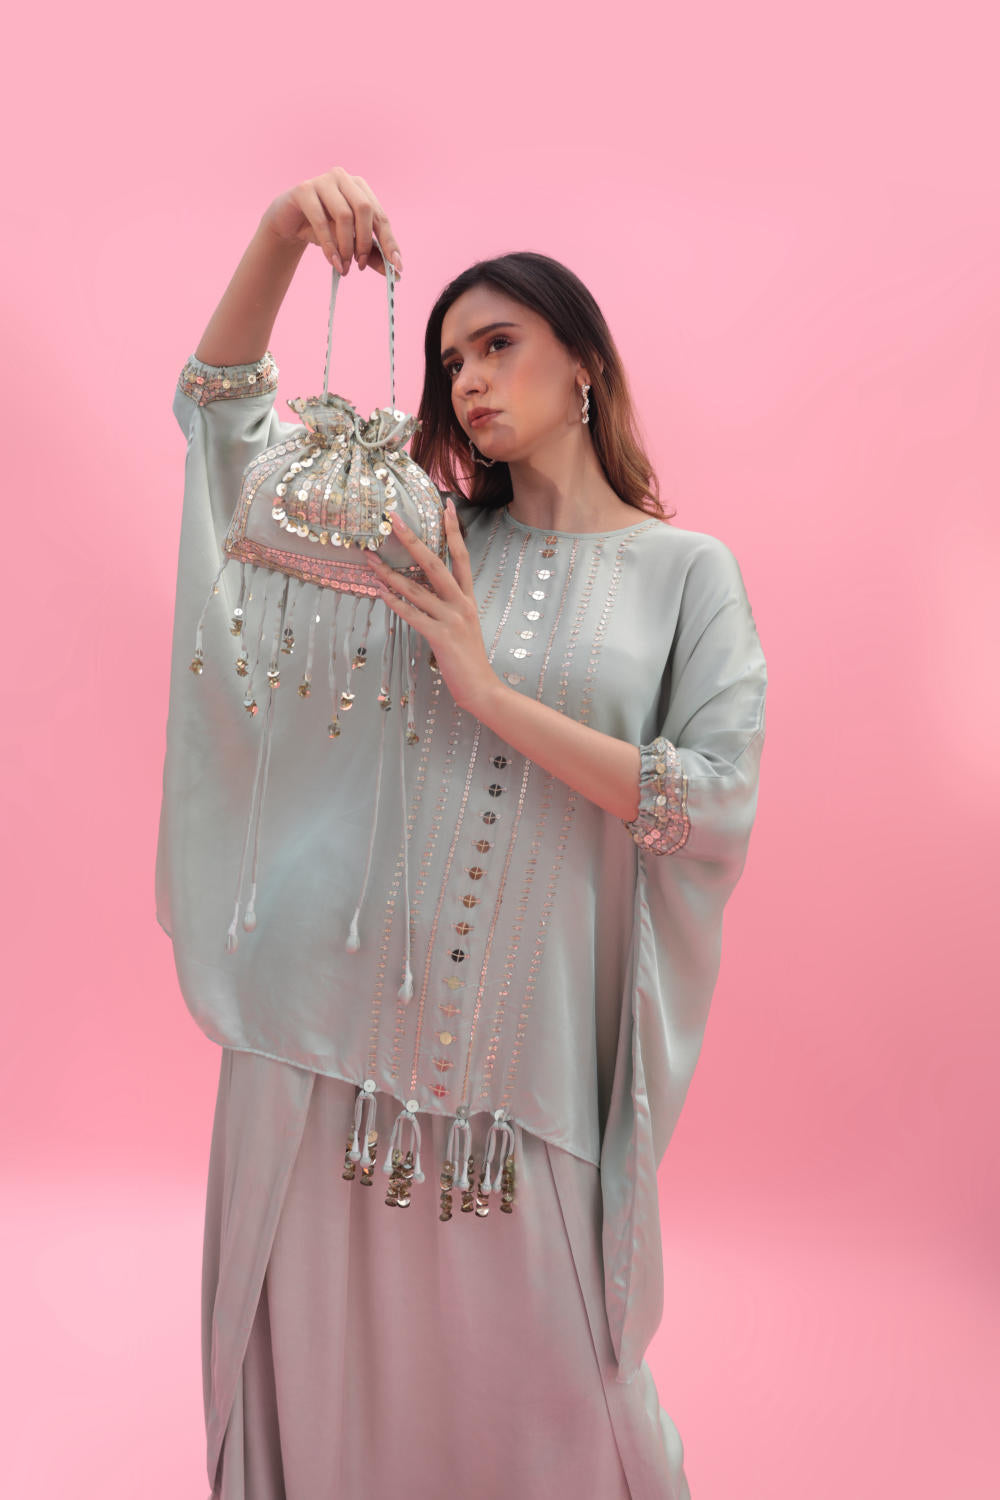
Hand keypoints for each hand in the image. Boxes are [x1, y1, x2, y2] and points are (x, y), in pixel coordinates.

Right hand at [262, 167, 403, 278]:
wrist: (289, 224)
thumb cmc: (323, 230)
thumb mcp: (349, 243)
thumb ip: (371, 255)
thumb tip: (396, 274)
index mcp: (361, 188)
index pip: (381, 216)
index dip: (389, 242)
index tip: (396, 266)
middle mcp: (344, 178)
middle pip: (365, 209)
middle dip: (365, 242)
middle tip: (360, 266)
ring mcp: (324, 181)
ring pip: (344, 215)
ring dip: (346, 246)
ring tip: (344, 267)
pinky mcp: (304, 190)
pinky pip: (321, 220)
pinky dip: (330, 246)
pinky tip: (334, 263)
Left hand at [364, 499, 499, 717]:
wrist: (482, 688)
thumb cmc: (469, 659)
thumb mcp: (464, 625)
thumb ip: (450, 606)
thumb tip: (426, 591)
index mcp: (468, 598)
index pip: (462, 556)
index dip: (453, 530)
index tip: (446, 505)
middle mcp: (461, 603)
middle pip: (436, 563)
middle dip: (413, 539)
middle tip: (394, 519)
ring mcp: (451, 619)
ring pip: (417, 589)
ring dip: (390, 573)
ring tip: (369, 558)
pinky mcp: (440, 637)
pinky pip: (413, 615)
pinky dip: (395, 602)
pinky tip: (379, 591)